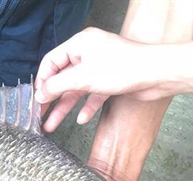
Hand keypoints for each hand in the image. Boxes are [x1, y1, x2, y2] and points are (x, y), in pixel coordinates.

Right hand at [35, 28, 164, 132]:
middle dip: (51, 99)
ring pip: (75, 90)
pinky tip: (81, 119)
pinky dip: (86, 107)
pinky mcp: (109, 80)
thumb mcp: (82, 77)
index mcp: (80, 44)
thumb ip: (57, 86)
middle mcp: (88, 54)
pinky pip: (92, 95)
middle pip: (61, 78)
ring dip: (64, 108)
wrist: (157, 74)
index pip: (51, 62)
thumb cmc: (123, 68)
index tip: (36, 100)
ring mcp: (99, 68)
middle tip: (39, 115)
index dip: (42, 81)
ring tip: (51, 125)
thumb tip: (39, 95)